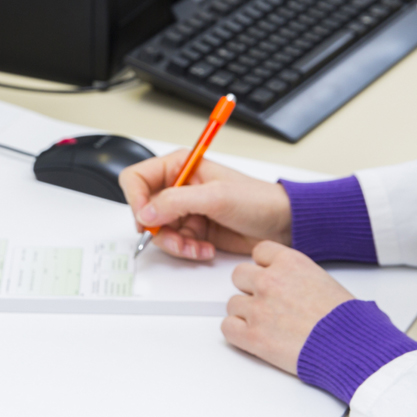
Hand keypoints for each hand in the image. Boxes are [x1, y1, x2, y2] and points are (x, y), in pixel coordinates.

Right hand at [119, 150, 291, 259]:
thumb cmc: (257, 199)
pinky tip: (205, 249)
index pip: (137, 178)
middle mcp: (178, 187)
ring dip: (175, 244)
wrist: (280, 224)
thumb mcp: (216, 196)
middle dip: (158, 228)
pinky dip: (186, 250)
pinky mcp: (192, 230)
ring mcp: (184, 210)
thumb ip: (176, 202)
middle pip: (144, 210)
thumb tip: (145, 212)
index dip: (136, 199)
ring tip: (196, 246)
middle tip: (176, 237)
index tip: (147, 217)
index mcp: (180, 166)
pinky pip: (175, 244)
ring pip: (158, 231)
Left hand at [224, 241, 354, 374]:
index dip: (264, 267)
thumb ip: (295, 277)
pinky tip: (256, 337)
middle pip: (239, 275)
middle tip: (267, 303)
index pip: (259, 252)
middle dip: (250, 289)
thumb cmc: (345, 320)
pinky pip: (227, 327)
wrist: (349, 347)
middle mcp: (270, 281)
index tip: (270, 277)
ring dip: (245, 314)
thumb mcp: (323, 281)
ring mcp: (258, 308)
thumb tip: (284, 284)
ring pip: (232, 303)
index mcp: (290, 263)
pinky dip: (238, 334)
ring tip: (268, 326)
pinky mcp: (252, 335)